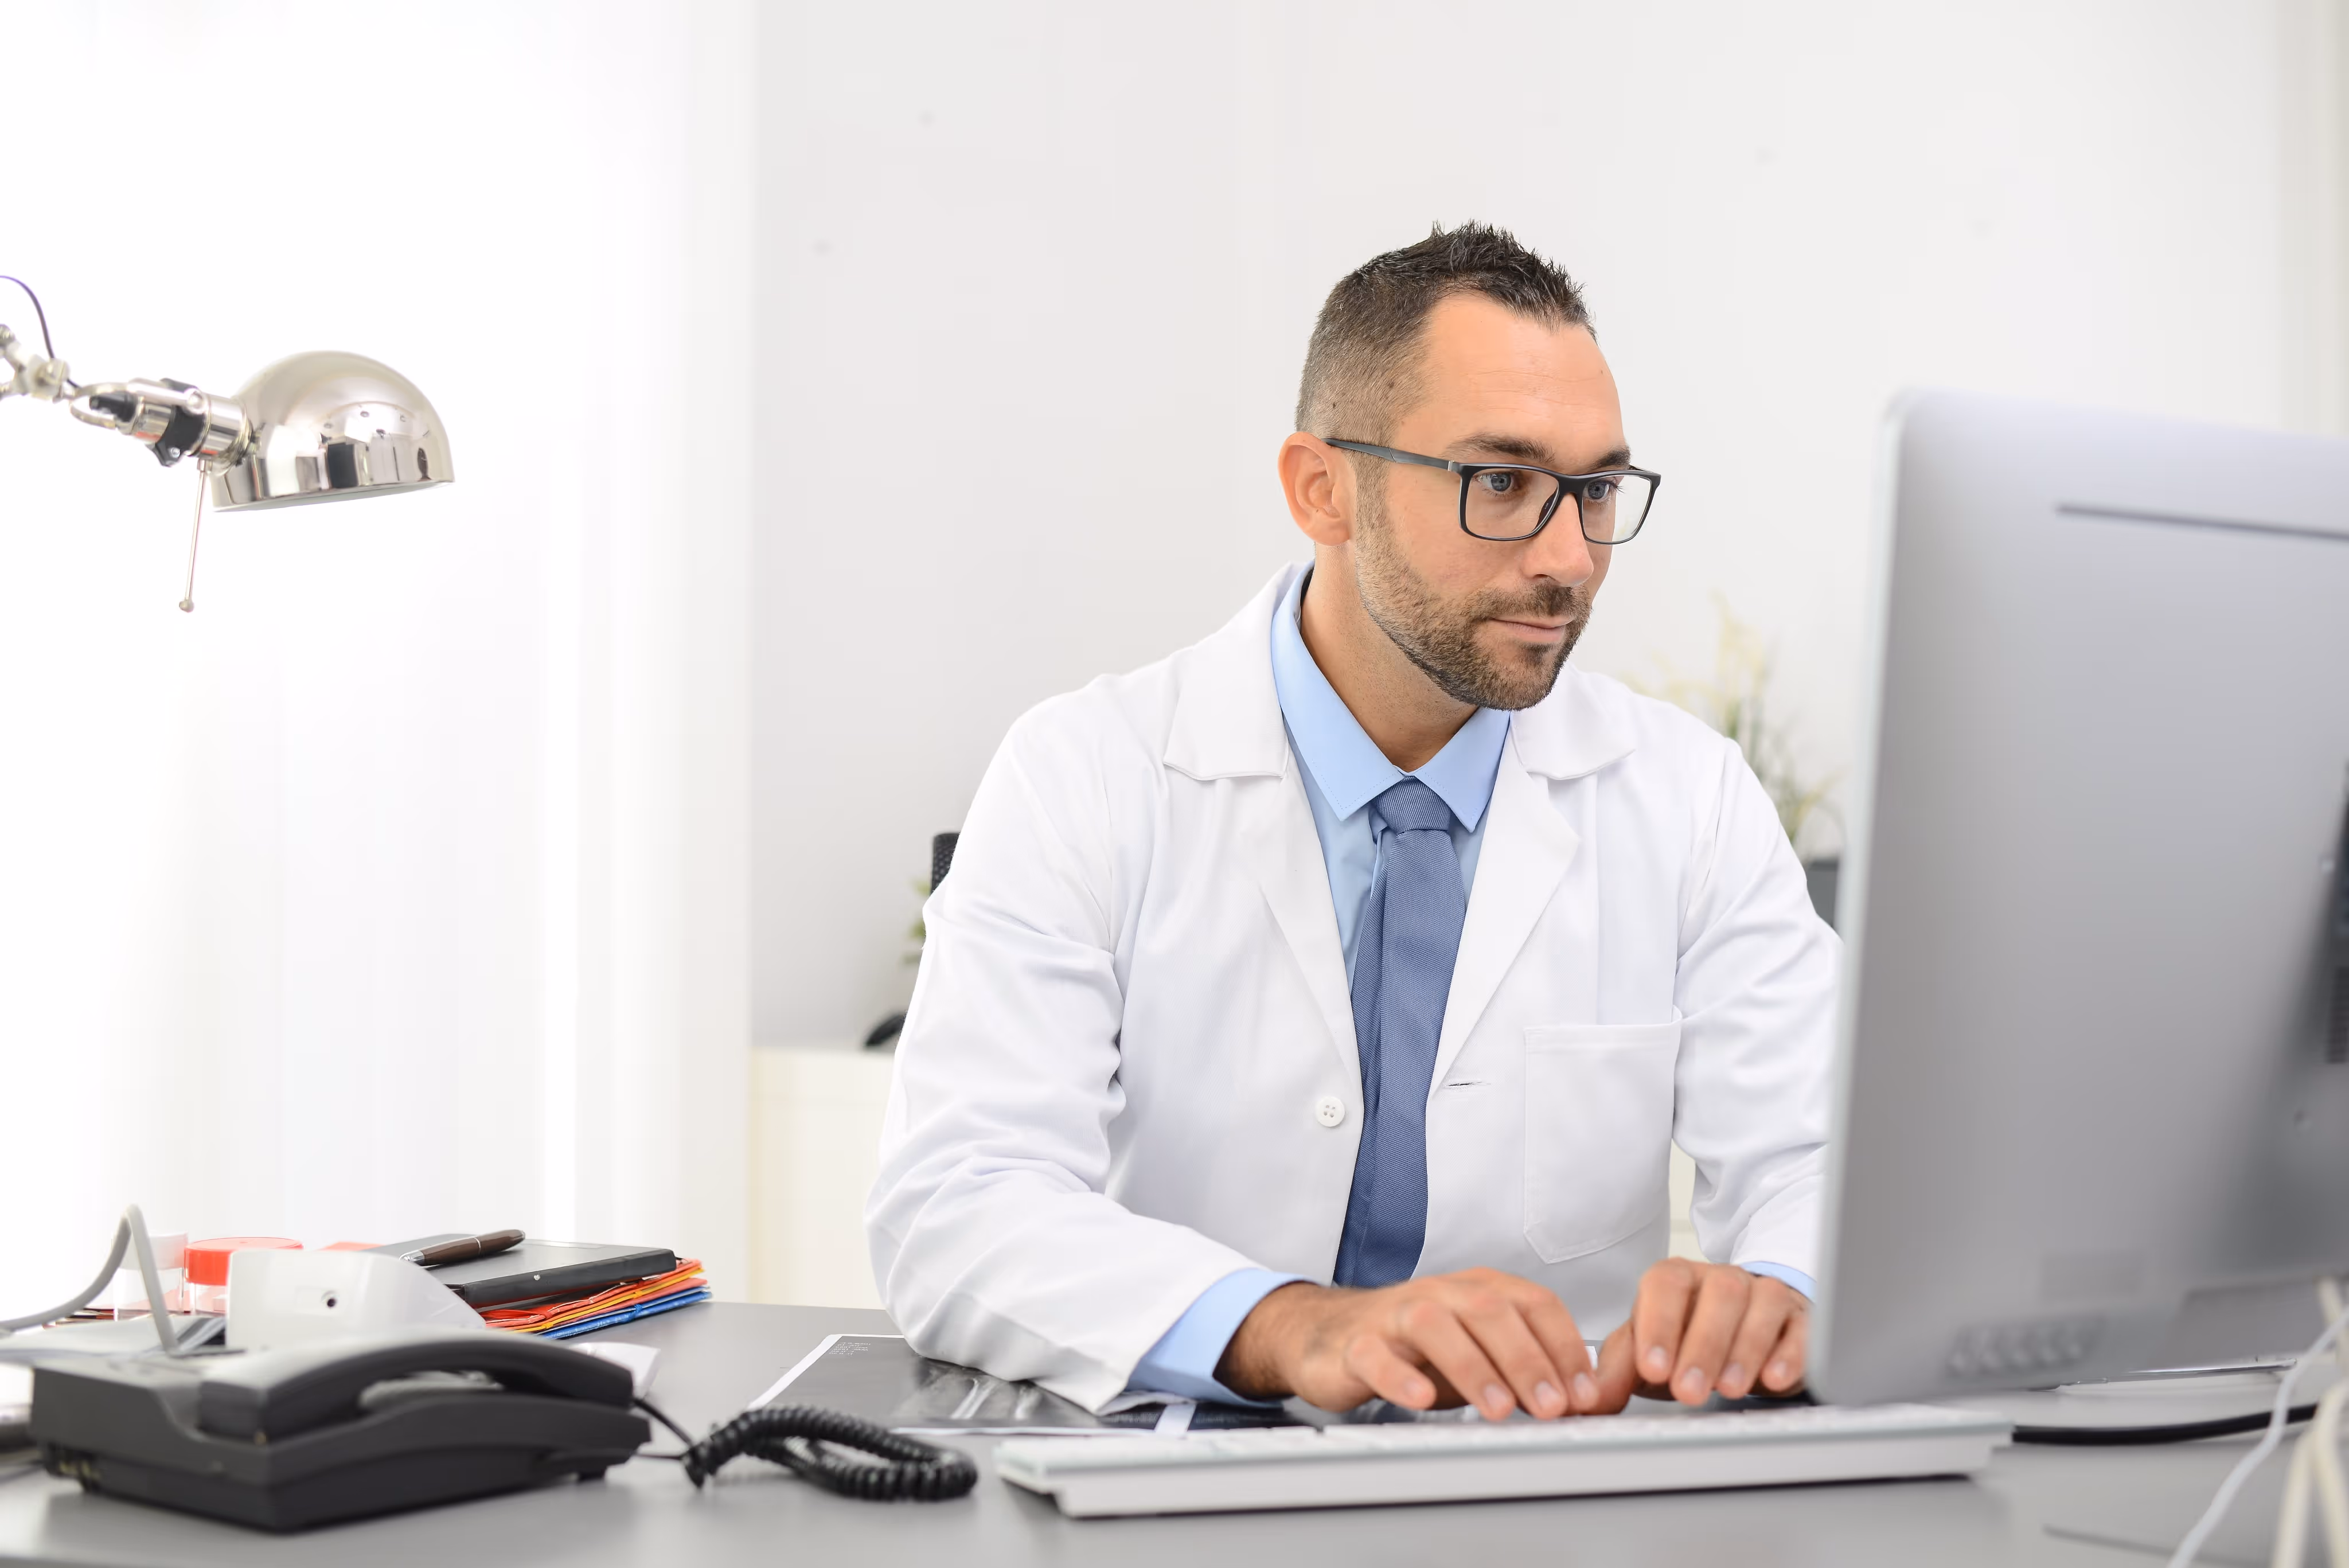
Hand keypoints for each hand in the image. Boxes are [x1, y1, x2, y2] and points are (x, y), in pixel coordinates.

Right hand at [1214, 1268, 1596, 1420]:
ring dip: (1473, 1366)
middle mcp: (1440, 1293)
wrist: (1332, 1336)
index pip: (1533, 1304)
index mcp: (1478, 1289)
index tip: (1585, 1393)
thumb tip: (1585, 1404)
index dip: (1564, 1346)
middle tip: (1551, 1406)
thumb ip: (1525, 1370)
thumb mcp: (1478, 1353)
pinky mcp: (1357, 1343)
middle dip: (1527, 1360)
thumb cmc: (1417, 1348)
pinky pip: (1376, 1353)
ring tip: (1499, 1409)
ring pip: (1435, 1324)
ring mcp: (1395, 1315)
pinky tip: (1420, 1399)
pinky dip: (1400, 1375)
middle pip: (1489, 1311)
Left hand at [1584, 1259, 1808, 1411]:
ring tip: (1728, 1388)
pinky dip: (1791, 1353)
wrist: (1741, 1330)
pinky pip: (1800, 1327)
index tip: (1652, 1367)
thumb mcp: (1648, 1353)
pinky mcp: (1800, 1319)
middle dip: (1703, 1345)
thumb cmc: (1686, 1339)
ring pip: (1762, 1304)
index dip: (1658, 1323)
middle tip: (1689, 1389)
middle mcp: (1722, 1279)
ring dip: (1744, 1349)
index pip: (1664, 1286)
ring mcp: (1764, 1294)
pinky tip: (1774, 1379)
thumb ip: (1619, 1371)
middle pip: (1718, 1295)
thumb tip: (1586, 1400)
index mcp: (1677, 1279)